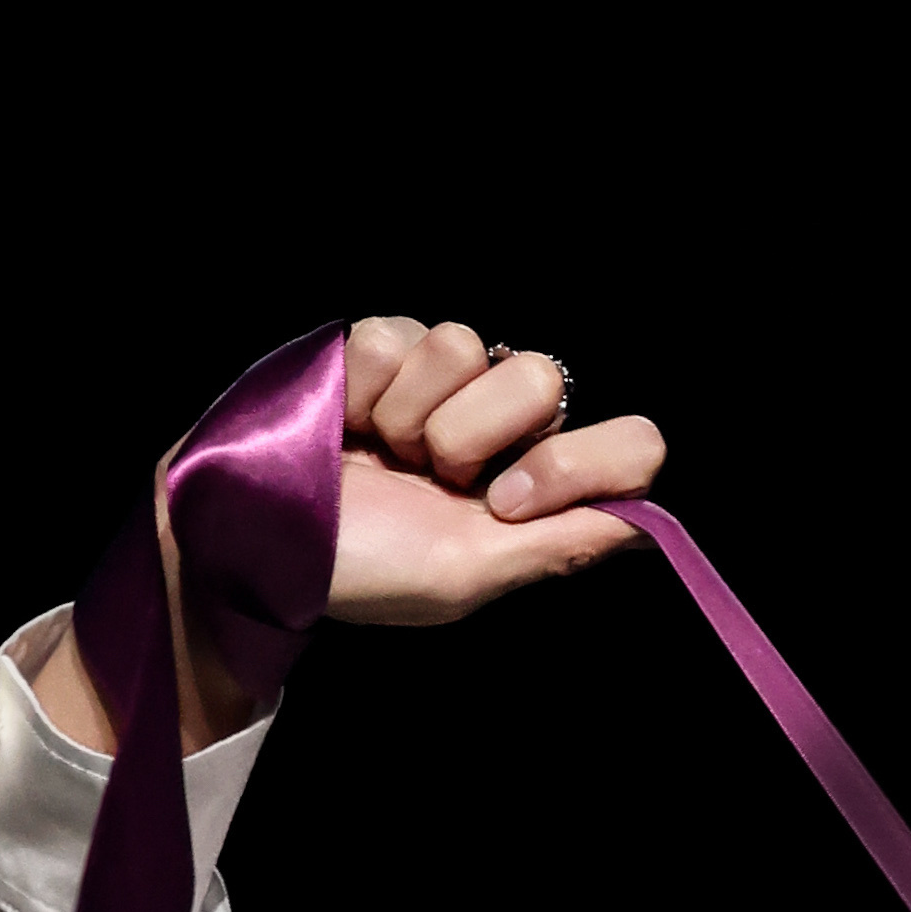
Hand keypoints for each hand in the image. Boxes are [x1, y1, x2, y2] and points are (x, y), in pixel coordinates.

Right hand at [325, 317, 664, 628]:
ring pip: (464, 342)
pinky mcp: (380, 345)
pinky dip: (362, 390)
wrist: (257, 546)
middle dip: (475, 435)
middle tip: (431, 478)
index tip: (508, 502)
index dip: (581, 461)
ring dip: (412, 415)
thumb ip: (562, 544)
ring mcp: (444, 378)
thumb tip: (654, 527)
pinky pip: (392, 335)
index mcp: (542, 485)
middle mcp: (506, 423)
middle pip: (544, 376)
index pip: (630, 444)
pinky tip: (346, 426)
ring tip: (382, 455)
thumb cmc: (364, 571)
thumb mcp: (466, 576)